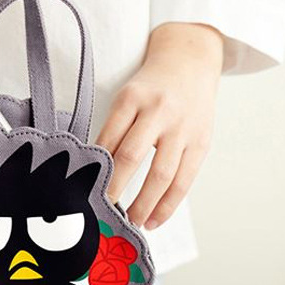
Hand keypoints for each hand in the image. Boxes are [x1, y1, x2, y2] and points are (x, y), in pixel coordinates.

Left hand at [95, 22, 222, 229]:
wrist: (190, 61)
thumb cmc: (150, 87)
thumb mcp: (125, 98)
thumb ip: (113, 131)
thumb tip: (93, 174)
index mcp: (131, 99)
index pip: (107, 139)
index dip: (94, 169)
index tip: (82, 193)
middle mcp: (158, 112)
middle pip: (131, 157)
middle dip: (114, 189)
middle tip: (101, 213)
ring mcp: (182, 128)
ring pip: (161, 174)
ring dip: (143, 204)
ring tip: (130, 223)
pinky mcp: (201, 143)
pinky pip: (184, 180)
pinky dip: (168, 204)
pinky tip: (154, 219)